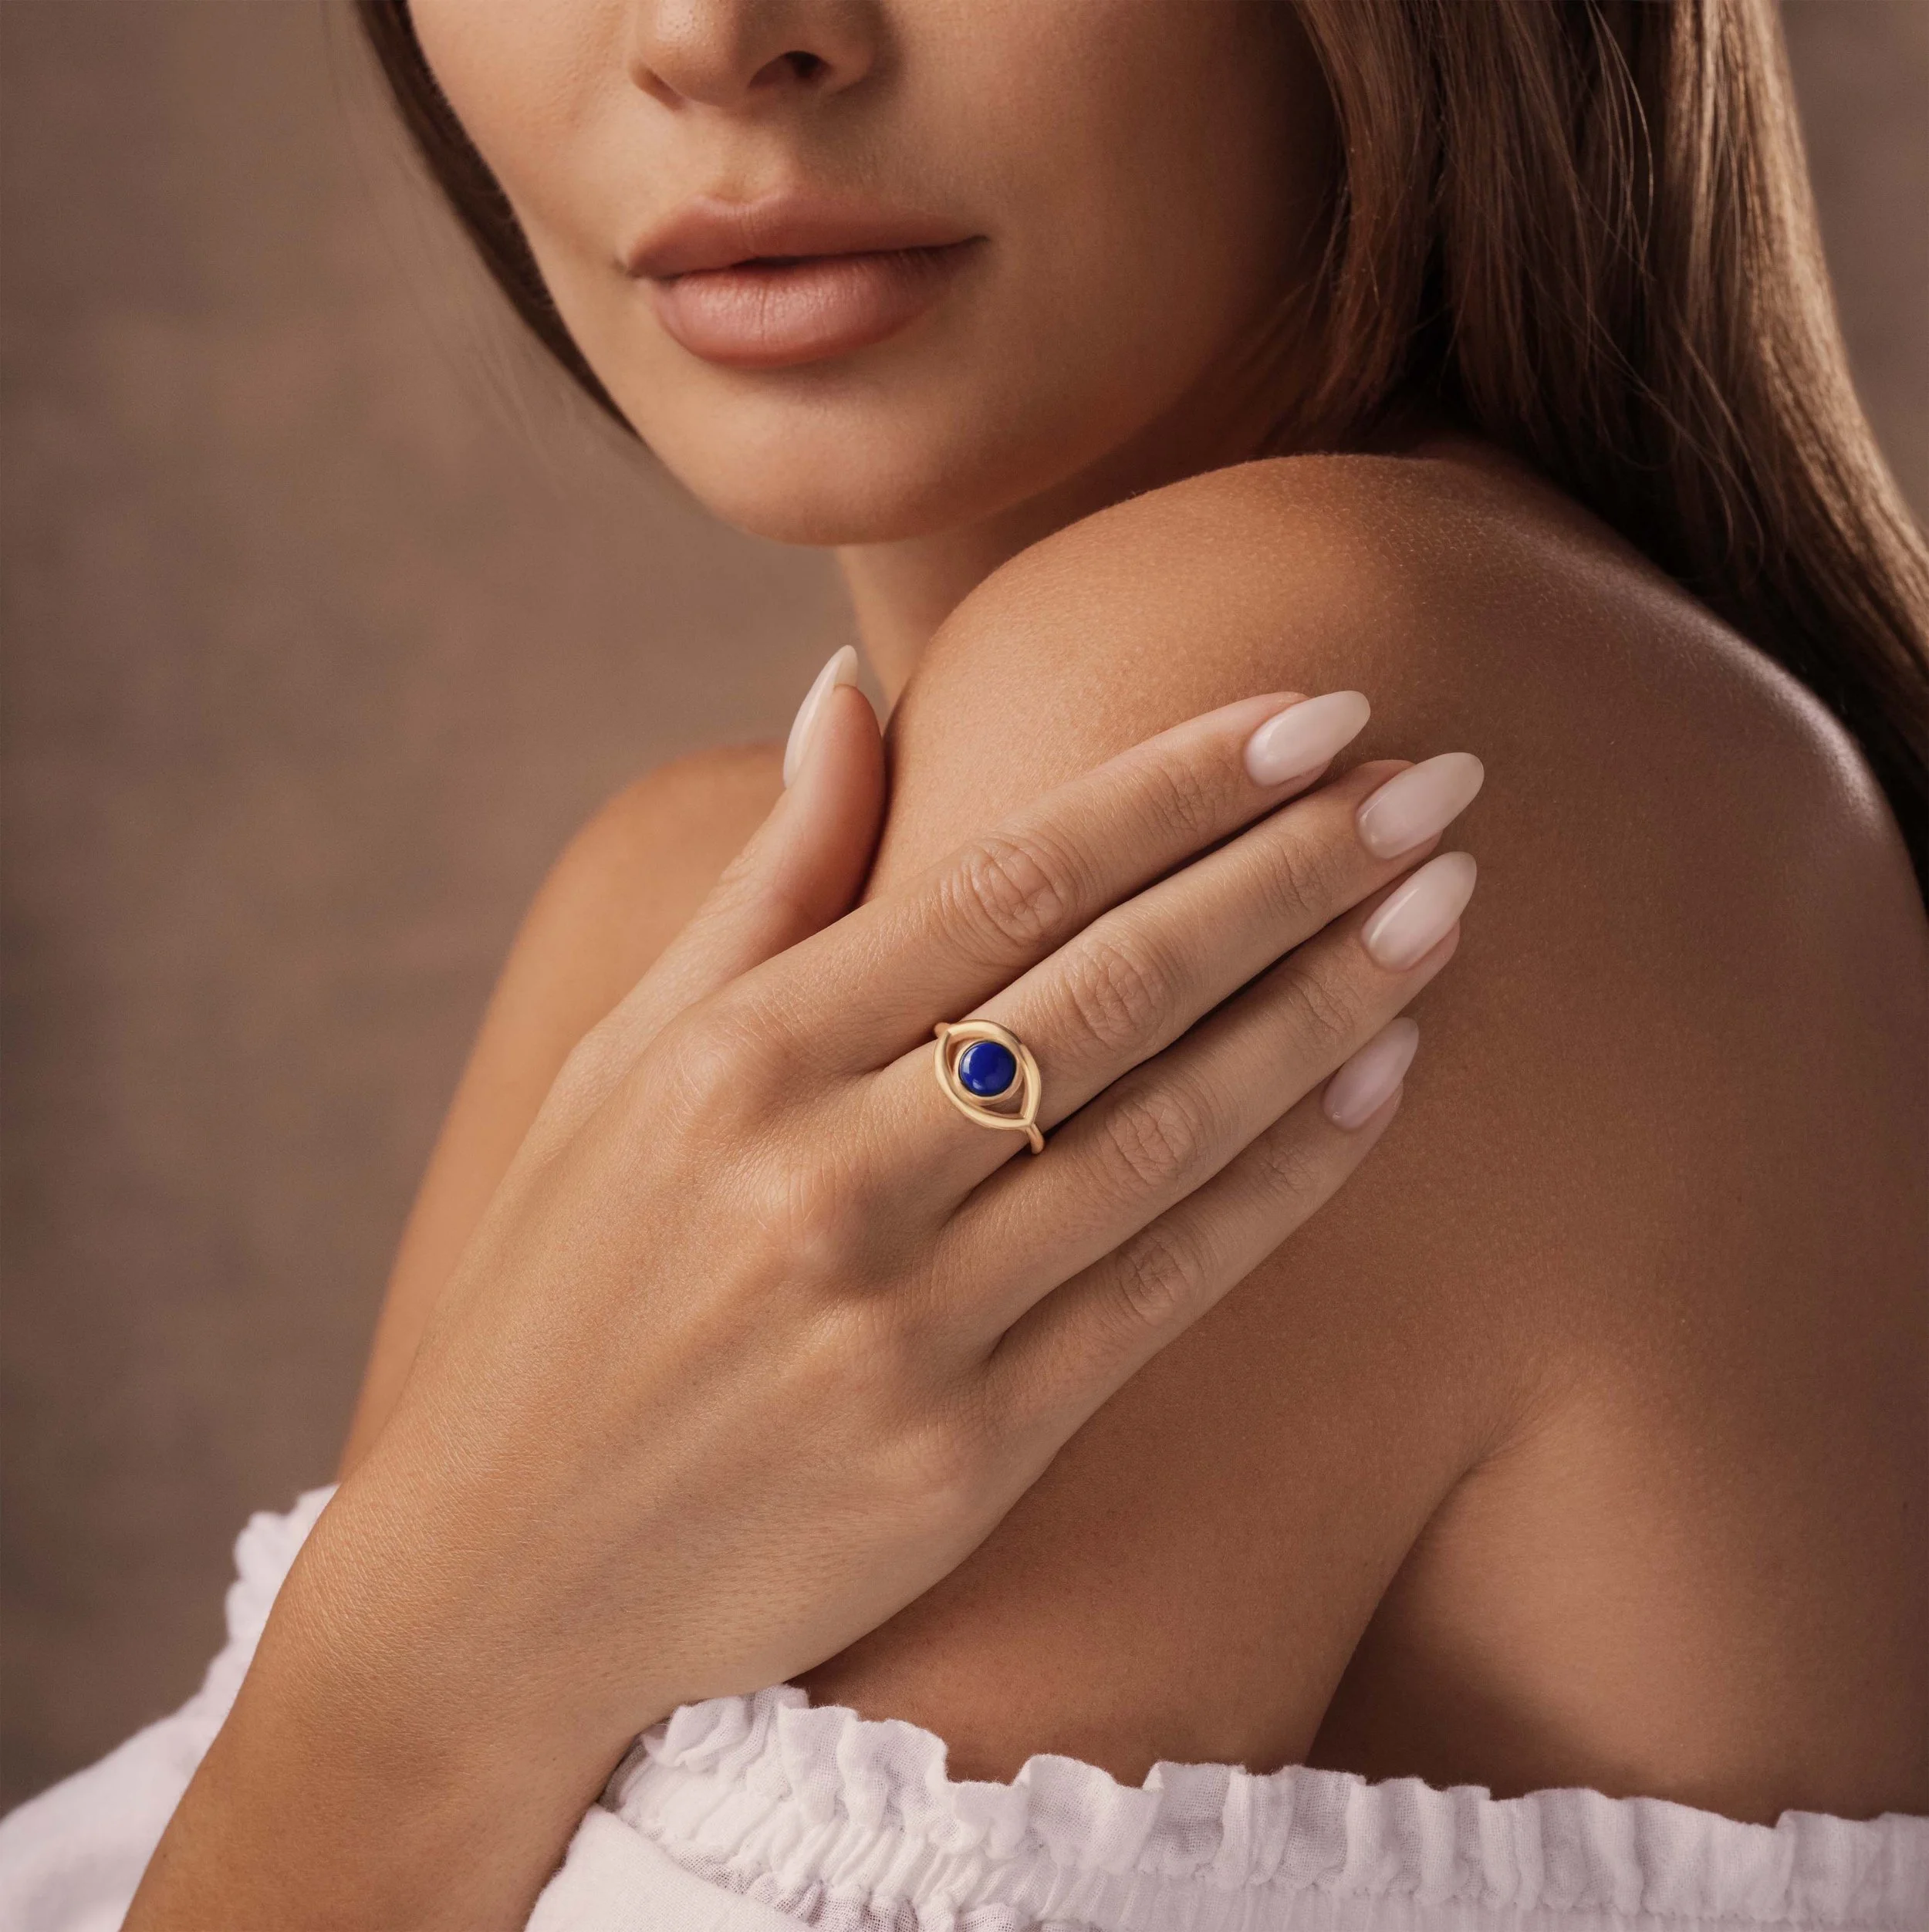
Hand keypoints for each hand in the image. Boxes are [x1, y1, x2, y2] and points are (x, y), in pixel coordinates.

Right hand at [130, 680, 1478, 1928]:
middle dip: (1298, 866)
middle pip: (1116, 981)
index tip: (1320, 711)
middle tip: (1443, 782)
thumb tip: (853, 686)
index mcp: (735, 1054)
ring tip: (1447, 906)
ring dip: (1331, 1004)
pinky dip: (1287, 1176)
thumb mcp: (624, 1060)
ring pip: (1169, 1123)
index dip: (1182, 783)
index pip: (1010, 872)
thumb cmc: (567, 1285)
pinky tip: (1385, 1082)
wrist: (506, 1582)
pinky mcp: (966, 1452)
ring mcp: (902, 1323)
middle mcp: (821, 1174)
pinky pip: (1169, 1285)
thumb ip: (767, 879)